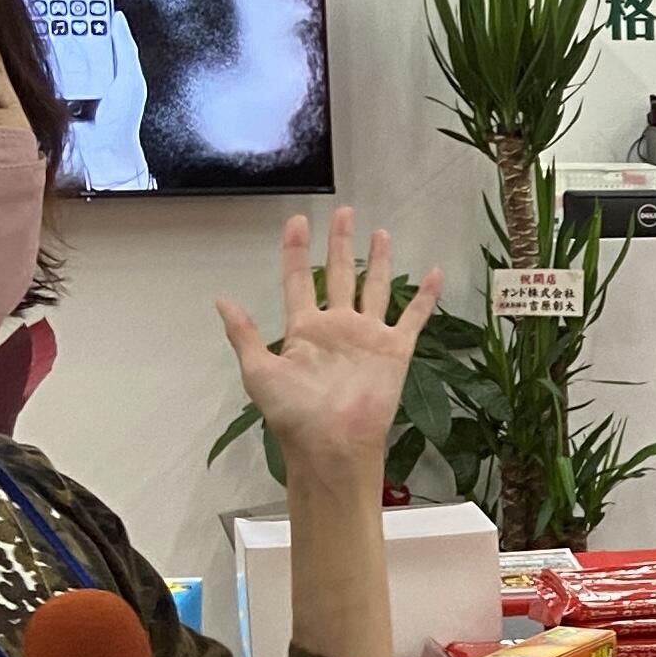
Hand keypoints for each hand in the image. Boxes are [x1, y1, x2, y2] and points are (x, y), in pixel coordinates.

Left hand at [219, 207, 439, 487]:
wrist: (332, 443)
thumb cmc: (293, 413)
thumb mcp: (258, 371)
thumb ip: (244, 334)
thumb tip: (221, 301)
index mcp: (303, 329)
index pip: (298, 279)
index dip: (296, 250)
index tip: (298, 222)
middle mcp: (337, 326)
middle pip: (339, 274)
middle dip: (340, 243)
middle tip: (343, 213)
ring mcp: (367, 336)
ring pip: (375, 288)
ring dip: (378, 261)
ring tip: (381, 232)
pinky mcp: (395, 349)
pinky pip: (413, 317)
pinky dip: (425, 297)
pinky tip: (434, 274)